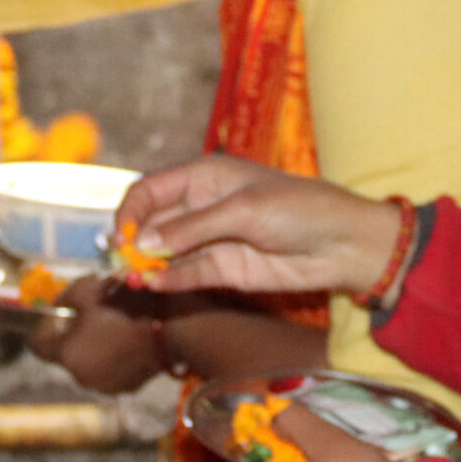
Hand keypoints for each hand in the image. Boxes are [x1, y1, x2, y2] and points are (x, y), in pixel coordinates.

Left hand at [26, 277, 163, 393]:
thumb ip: (65, 298)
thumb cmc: (125, 307)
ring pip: (87, 363)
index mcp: (67, 355)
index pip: (36, 345)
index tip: (57, 312)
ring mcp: (105, 386)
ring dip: (92, 346)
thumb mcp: (88, 290)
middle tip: (88, 314)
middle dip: (71, 334)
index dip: (42, 326)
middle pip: (64, 354)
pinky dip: (112, 356)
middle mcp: (80, 377)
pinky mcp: (127, 387)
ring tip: (111, 326)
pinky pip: (109, 369)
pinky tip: (127, 339)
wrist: (172, 329)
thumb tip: (60, 307)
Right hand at [117, 155, 405, 298]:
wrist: (342, 244)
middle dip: (132, 242)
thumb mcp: (244, 210)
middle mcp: (200, 206)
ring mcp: (210, 239)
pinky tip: (152, 285)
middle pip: (152, 223)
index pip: (150, 190)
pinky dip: (167, 280)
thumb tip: (145, 243)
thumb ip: (192, 228)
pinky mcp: (223, 269)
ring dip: (144, 266)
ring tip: (129, 279)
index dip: (131, 212)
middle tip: (118, 263)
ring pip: (164, 253)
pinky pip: (186, 275)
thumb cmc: (299, 209)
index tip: (122, 237)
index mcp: (203, 176)